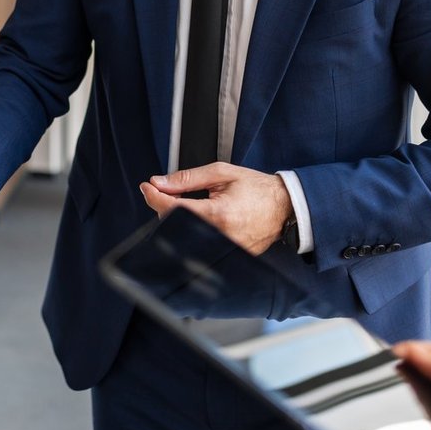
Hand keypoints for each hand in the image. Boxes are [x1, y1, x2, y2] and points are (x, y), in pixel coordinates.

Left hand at [139, 163, 290, 253]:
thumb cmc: (256, 188)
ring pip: (185, 237)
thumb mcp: (221, 173)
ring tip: (185, 202)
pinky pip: (200, 244)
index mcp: (218, 214)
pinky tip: (197, 217)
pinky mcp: (229, 256)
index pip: (174, 210)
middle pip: (175, 226)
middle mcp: (220, 237)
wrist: (284, 205)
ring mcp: (225, 250)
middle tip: (166, 191)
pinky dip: (192, 229)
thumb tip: (159, 182)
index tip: (147, 186)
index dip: (155, 197)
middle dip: (164, 207)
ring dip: (177, 219)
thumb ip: (187, 179)